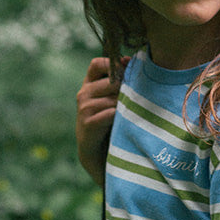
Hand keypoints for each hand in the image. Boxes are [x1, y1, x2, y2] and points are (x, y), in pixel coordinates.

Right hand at [76, 56, 123, 185]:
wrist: (102, 159)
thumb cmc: (114, 126)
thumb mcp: (118, 100)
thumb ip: (122, 80)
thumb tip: (129, 60)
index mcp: (90, 85)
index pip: (98, 63)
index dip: (114, 64)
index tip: (129, 72)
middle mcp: (83, 94)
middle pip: (110, 80)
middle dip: (126, 88)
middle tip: (136, 100)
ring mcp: (83, 110)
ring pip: (112, 97)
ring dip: (126, 105)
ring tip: (132, 115)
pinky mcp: (87, 126)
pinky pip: (109, 113)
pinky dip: (120, 117)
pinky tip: (124, 124)